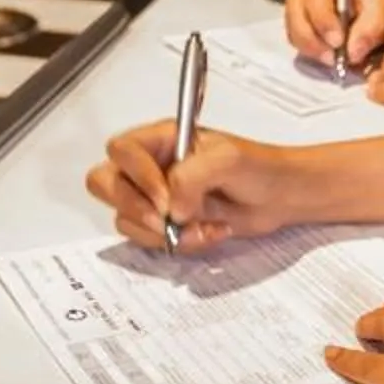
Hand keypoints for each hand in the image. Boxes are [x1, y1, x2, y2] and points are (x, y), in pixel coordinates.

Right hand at [86, 122, 295, 253]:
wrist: (279, 197)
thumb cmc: (257, 167)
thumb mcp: (227, 160)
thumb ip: (192, 176)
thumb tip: (171, 208)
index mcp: (161, 139)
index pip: (121, 151)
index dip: (137, 176)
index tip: (166, 197)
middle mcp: (150, 166)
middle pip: (104, 183)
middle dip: (135, 208)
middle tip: (167, 220)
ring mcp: (155, 197)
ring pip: (126, 218)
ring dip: (163, 231)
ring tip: (204, 226)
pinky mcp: (166, 224)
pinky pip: (149, 240)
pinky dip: (179, 244)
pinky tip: (209, 232)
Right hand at [285, 0, 383, 71]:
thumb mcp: (378, 5)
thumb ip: (370, 26)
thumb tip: (353, 52)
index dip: (324, 22)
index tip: (338, 42)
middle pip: (297, 15)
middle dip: (315, 40)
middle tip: (333, 57)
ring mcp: (294, 0)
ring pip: (293, 29)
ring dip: (311, 48)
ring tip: (331, 58)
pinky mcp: (293, 18)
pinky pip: (293, 37)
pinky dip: (308, 49)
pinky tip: (324, 52)